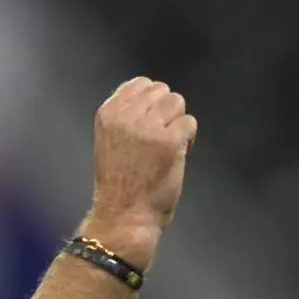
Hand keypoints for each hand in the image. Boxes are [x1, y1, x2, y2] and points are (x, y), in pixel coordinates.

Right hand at [83, 77, 196, 264]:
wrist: (124, 215)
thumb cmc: (119, 182)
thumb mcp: (110, 139)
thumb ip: (126, 115)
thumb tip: (154, 97)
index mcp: (108, 112)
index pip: (140, 83)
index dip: (151, 102)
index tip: (149, 124)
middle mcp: (127, 115)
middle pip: (162, 91)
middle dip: (166, 112)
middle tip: (159, 139)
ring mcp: (149, 126)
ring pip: (177, 103)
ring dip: (177, 123)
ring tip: (167, 147)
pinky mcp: (170, 141)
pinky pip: (190, 123)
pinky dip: (188, 138)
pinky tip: (176, 155)